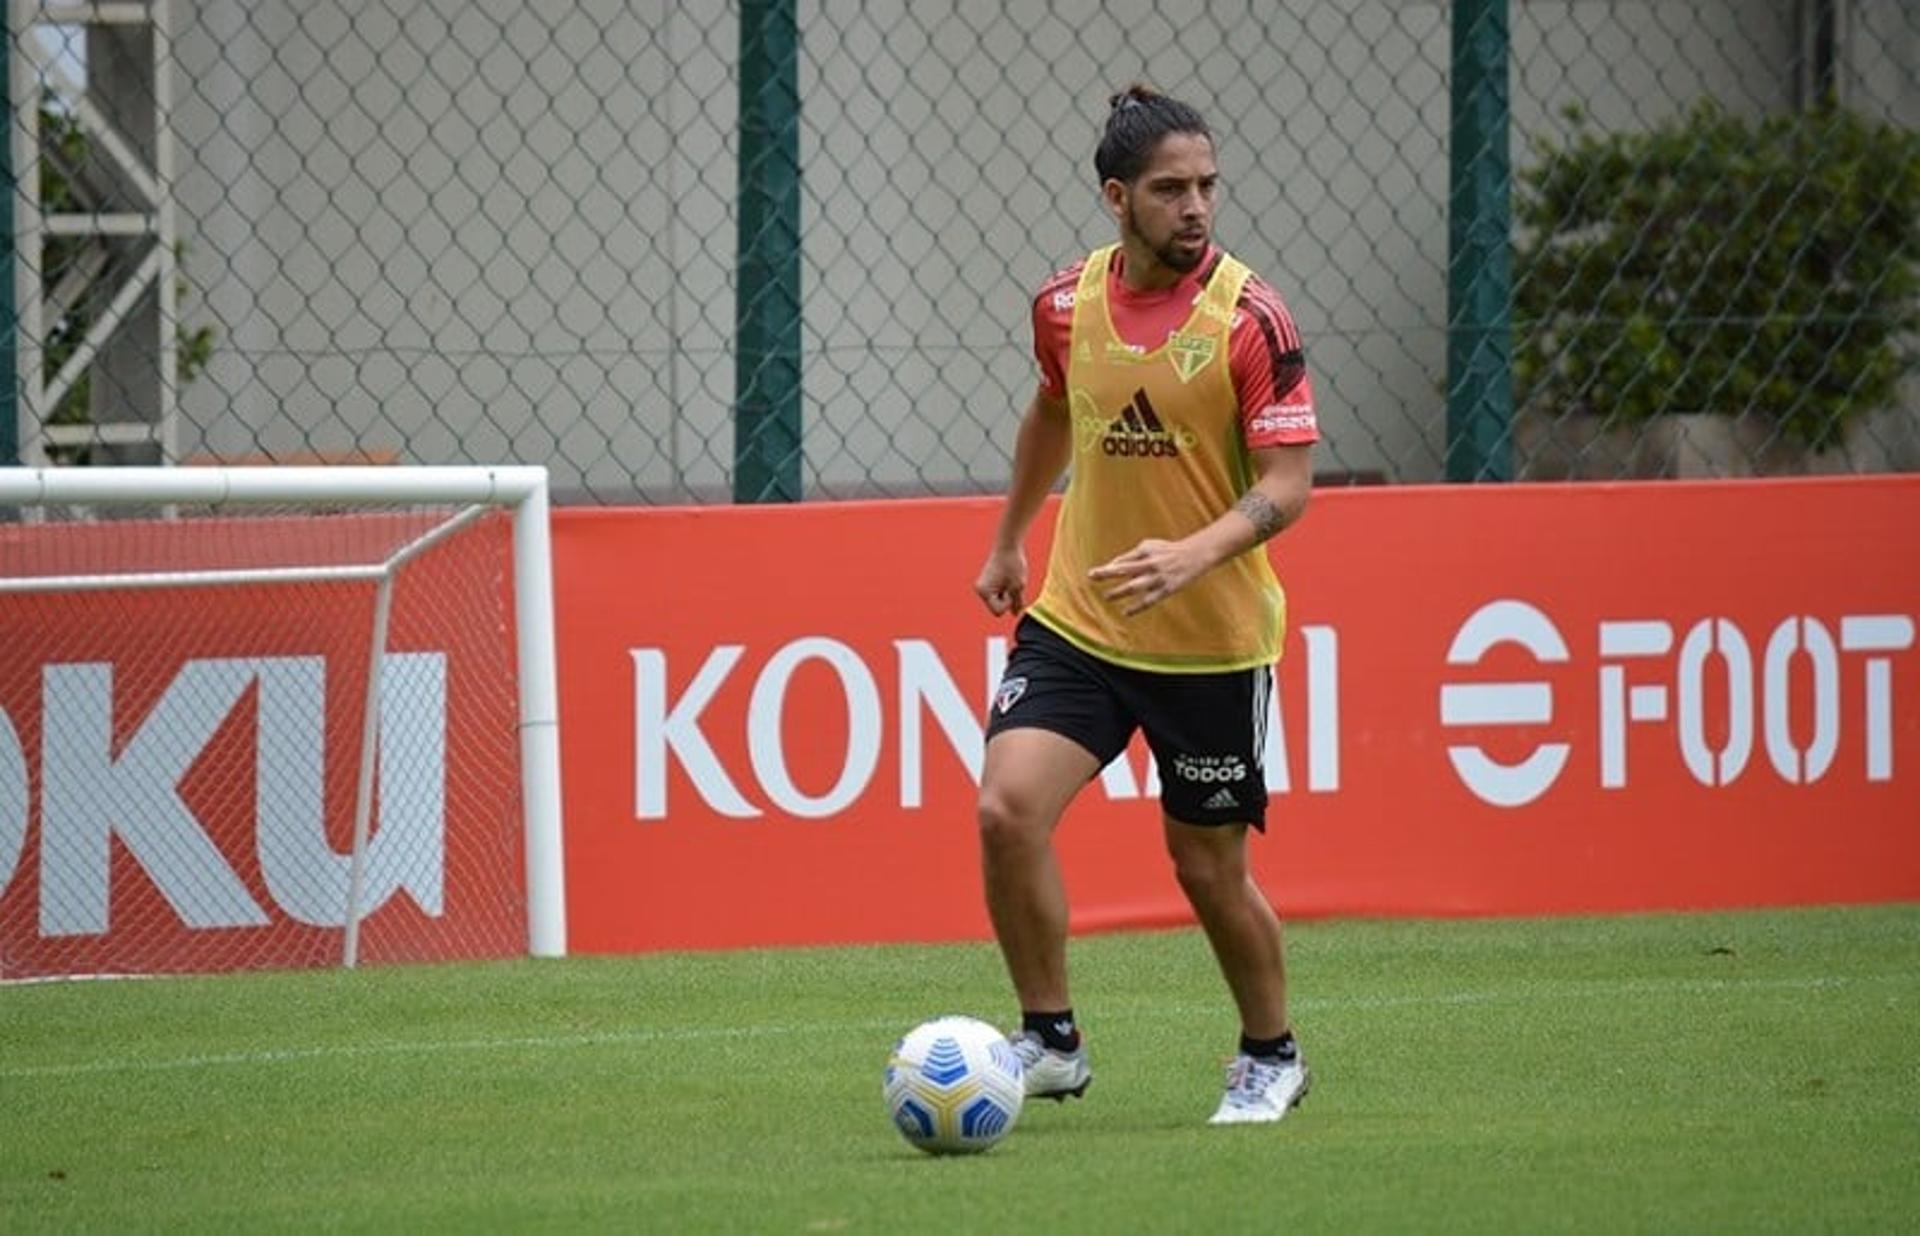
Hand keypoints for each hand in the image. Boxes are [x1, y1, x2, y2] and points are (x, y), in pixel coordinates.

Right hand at [975, 546, 1026, 615]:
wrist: (1008, 544)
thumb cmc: (1013, 564)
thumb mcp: (1019, 586)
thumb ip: (1017, 603)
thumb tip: (1016, 614)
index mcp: (984, 591)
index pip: (998, 611)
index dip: (1008, 603)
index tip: (1012, 588)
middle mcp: (980, 590)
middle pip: (997, 608)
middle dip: (1008, 599)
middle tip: (1012, 582)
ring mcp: (983, 586)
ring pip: (999, 601)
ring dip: (1008, 594)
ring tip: (1010, 578)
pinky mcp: (988, 582)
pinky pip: (999, 594)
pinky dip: (1006, 589)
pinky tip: (1008, 577)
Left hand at [1087, 538, 1204, 616]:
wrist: (1195, 555)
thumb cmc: (1167, 550)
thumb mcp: (1149, 546)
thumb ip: (1131, 555)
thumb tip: (1113, 566)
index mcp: (1146, 552)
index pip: (1123, 561)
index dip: (1108, 568)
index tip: (1093, 574)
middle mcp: (1151, 564)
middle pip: (1125, 569)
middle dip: (1108, 573)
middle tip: (1092, 577)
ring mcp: (1158, 578)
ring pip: (1136, 586)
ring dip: (1120, 592)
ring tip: (1107, 597)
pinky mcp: (1167, 589)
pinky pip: (1149, 600)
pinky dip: (1137, 607)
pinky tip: (1125, 612)